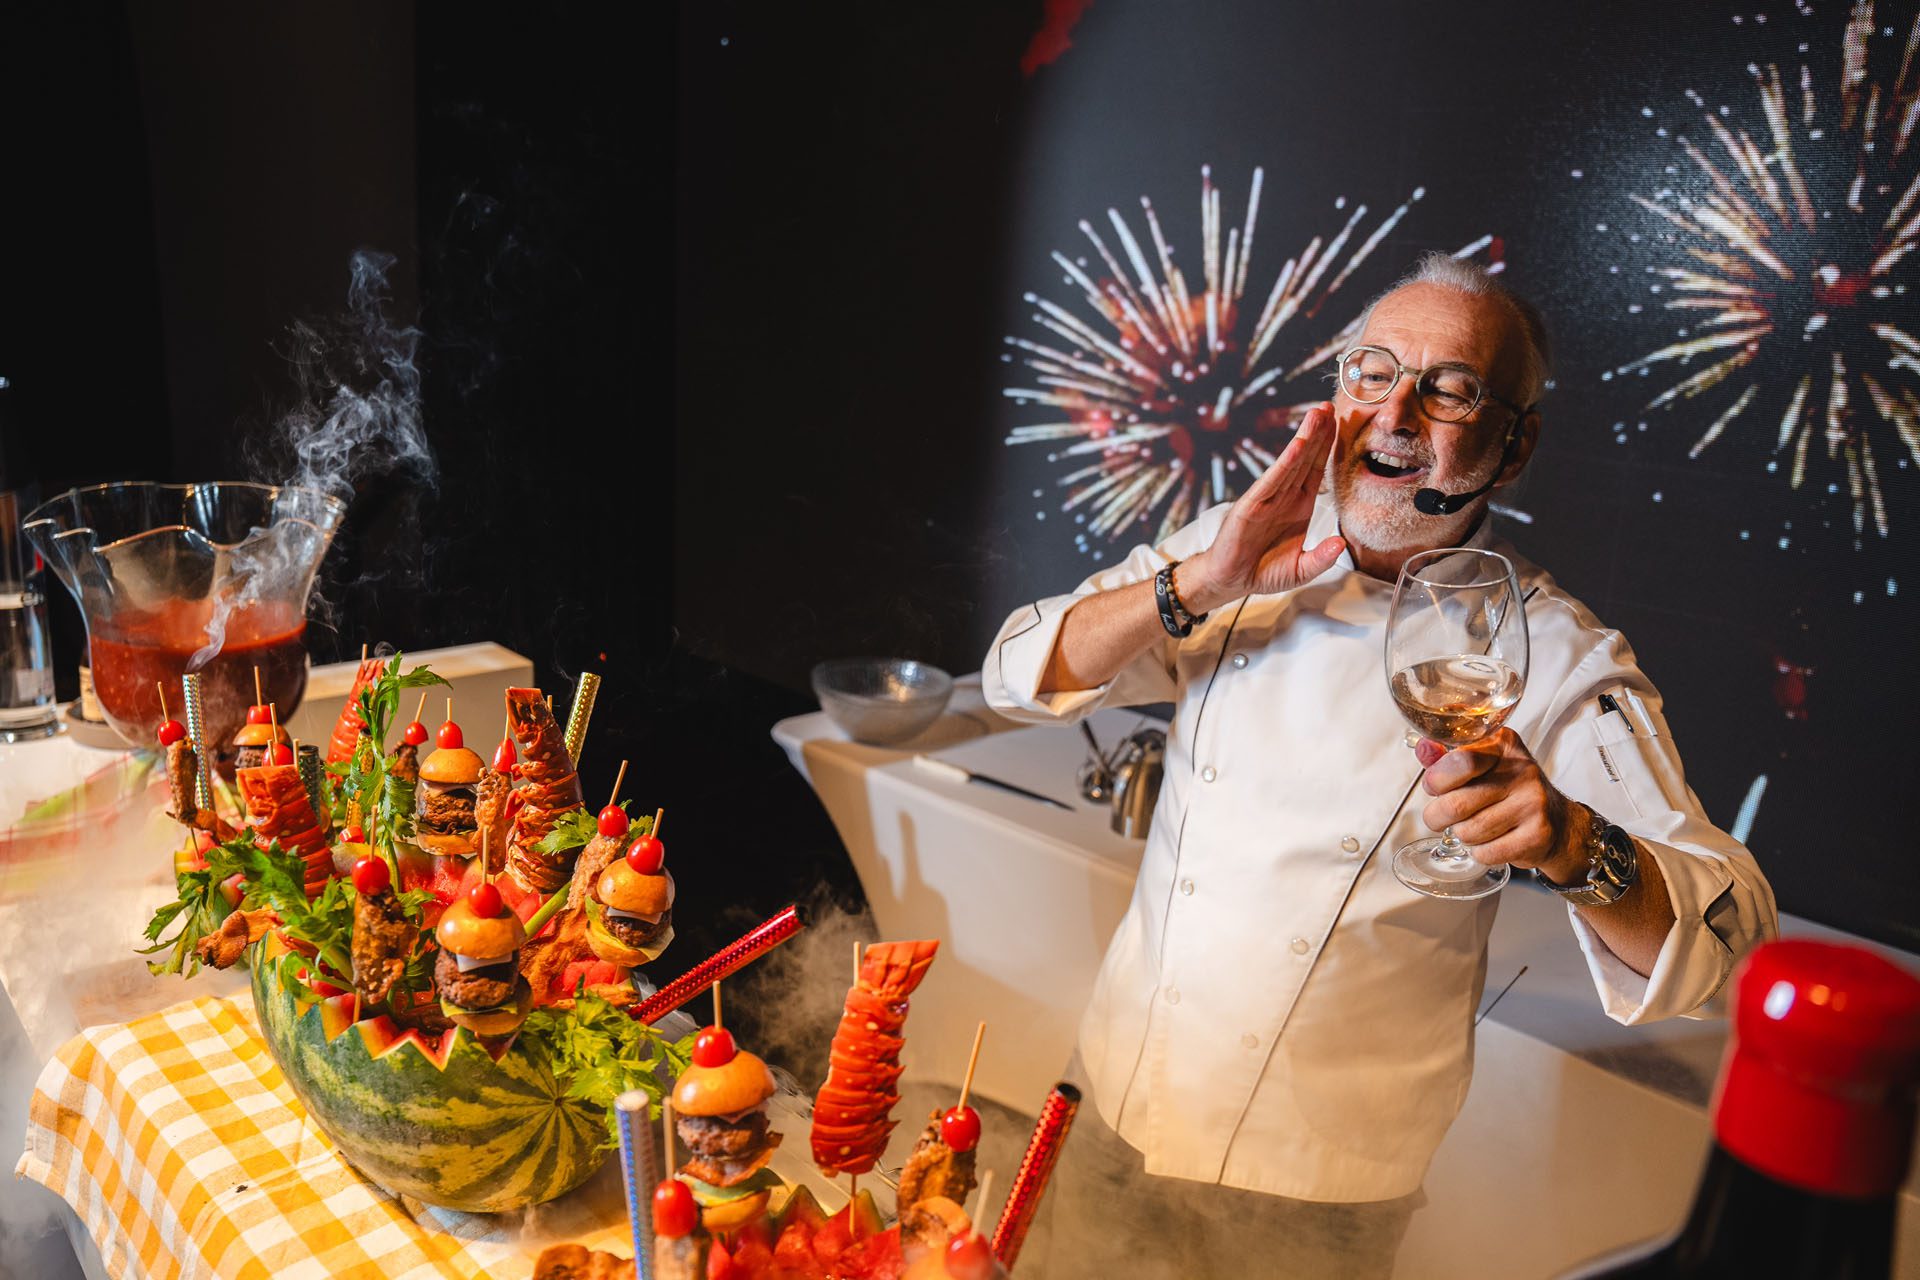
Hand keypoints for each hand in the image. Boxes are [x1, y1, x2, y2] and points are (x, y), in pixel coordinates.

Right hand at [1177, 404, 1344, 613]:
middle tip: (1331, 405)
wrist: (1231, 581)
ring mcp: (1268, 499)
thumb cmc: (1263, 572)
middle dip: (1319, 432)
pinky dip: (1285, 463)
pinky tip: (1297, 446)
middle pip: (1306, 459)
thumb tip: (1341, 543)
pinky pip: (1271, 481)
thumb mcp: (1302, 570)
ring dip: (1305, 438)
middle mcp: (1285, 497)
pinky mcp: (1251, 506)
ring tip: (1317, 414)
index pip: (1317, 470)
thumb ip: (1322, 558)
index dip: (1328, 447)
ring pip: (1291, 463)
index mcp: (1299, 506)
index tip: (1342, 423)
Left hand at [1415, 729, 1585, 877]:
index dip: (1437, 780)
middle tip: (1442, 816)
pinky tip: (1493, 840)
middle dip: (1438, 816)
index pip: (1459, 761)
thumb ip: (1447, 758)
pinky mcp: (1537, 835)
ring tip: (1476, 826)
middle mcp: (1522, 770)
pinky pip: (1486, 852)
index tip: (1435, 787)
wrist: (1559, 822)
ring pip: (1468, 832)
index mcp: (1503, 744)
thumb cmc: (1511, 791)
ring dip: (1462, 835)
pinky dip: (1480, 852)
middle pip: (1456, 803)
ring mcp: (1533, 803)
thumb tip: (1424, 748)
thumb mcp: (1482, 765)